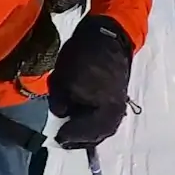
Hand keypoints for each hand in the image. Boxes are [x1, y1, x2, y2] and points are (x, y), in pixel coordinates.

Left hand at [47, 14, 133, 149]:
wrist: (106, 35)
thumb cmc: (84, 57)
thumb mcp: (63, 80)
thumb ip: (59, 102)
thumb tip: (61, 114)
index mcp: (105, 112)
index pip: (84, 134)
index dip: (68, 136)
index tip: (56, 138)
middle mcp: (115, 113)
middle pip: (96, 136)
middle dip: (79, 139)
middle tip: (64, 139)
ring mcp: (118, 105)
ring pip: (101, 128)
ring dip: (87, 132)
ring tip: (72, 129)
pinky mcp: (116, 97)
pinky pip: (104, 117)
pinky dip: (92, 121)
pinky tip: (81, 116)